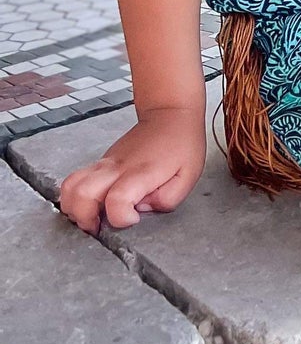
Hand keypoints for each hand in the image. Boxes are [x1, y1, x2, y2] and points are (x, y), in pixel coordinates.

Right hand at [57, 107, 206, 233]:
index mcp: (141, 172)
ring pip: (70, 186)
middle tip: (100, 227)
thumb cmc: (181, 145)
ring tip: (91, 217)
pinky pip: (75, 180)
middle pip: (80, 194)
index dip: (121, 218)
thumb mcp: (188, 176)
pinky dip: (75, 197)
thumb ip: (167, 198)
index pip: (117, 200)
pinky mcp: (99, 163)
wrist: (169, 115)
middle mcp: (116, 168)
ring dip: (74, 208)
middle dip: (84, 219)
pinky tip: (92, 205)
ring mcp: (104, 164)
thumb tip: (142, 209)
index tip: (133, 219)